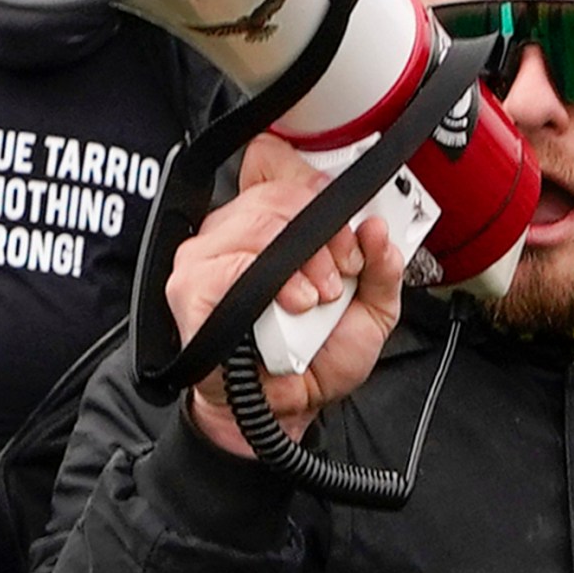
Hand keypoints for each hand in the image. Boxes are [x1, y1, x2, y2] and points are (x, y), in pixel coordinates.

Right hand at [170, 135, 406, 456]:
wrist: (287, 410)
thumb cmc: (316, 358)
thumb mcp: (371, 310)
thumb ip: (383, 267)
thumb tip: (379, 228)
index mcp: (272, 224)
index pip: (273, 162)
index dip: (312, 183)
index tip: (347, 224)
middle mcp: (234, 231)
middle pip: (276, 190)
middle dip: (324, 229)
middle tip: (342, 272)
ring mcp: (206, 257)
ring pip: (257, 221)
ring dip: (301, 259)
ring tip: (316, 298)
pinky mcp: (190, 289)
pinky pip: (228, 264)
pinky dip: (269, 282)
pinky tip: (290, 305)